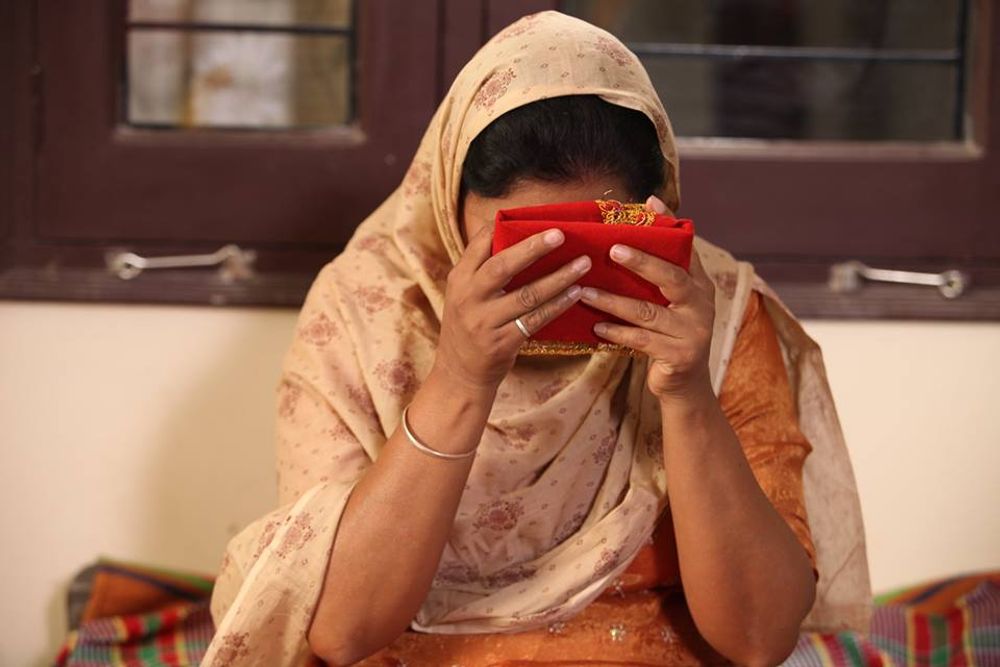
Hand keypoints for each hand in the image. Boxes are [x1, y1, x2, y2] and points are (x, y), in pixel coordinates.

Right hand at [435, 224, 590, 390]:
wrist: (458, 375)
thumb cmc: (469, 327)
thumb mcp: (464, 295)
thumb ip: (483, 271)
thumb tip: (519, 237)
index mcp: (459, 279)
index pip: (480, 244)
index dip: (504, 227)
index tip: (533, 217)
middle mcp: (468, 298)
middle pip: (503, 266)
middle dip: (533, 248)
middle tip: (560, 234)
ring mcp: (484, 322)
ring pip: (526, 295)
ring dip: (558, 278)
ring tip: (582, 264)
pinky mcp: (501, 343)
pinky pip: (535, 320)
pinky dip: (558, 305)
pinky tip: (575, 293)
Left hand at [581, 195, 715, 401]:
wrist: (685, 383)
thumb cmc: (669, 333)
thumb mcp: (668, 301)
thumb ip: (657, 269)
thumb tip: (644, 218)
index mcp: (699, 284)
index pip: (684, 249)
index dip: (668, 225)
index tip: (649, 201)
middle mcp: (701, 304)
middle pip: (671, 277)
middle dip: (641, 261)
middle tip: (612, 249)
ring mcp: (693, 331)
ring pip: (647, 311)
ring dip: (612, 301)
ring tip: (584, 293)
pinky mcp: (680, 356)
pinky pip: (641, 340)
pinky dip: (616, 332)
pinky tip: (595, 326)